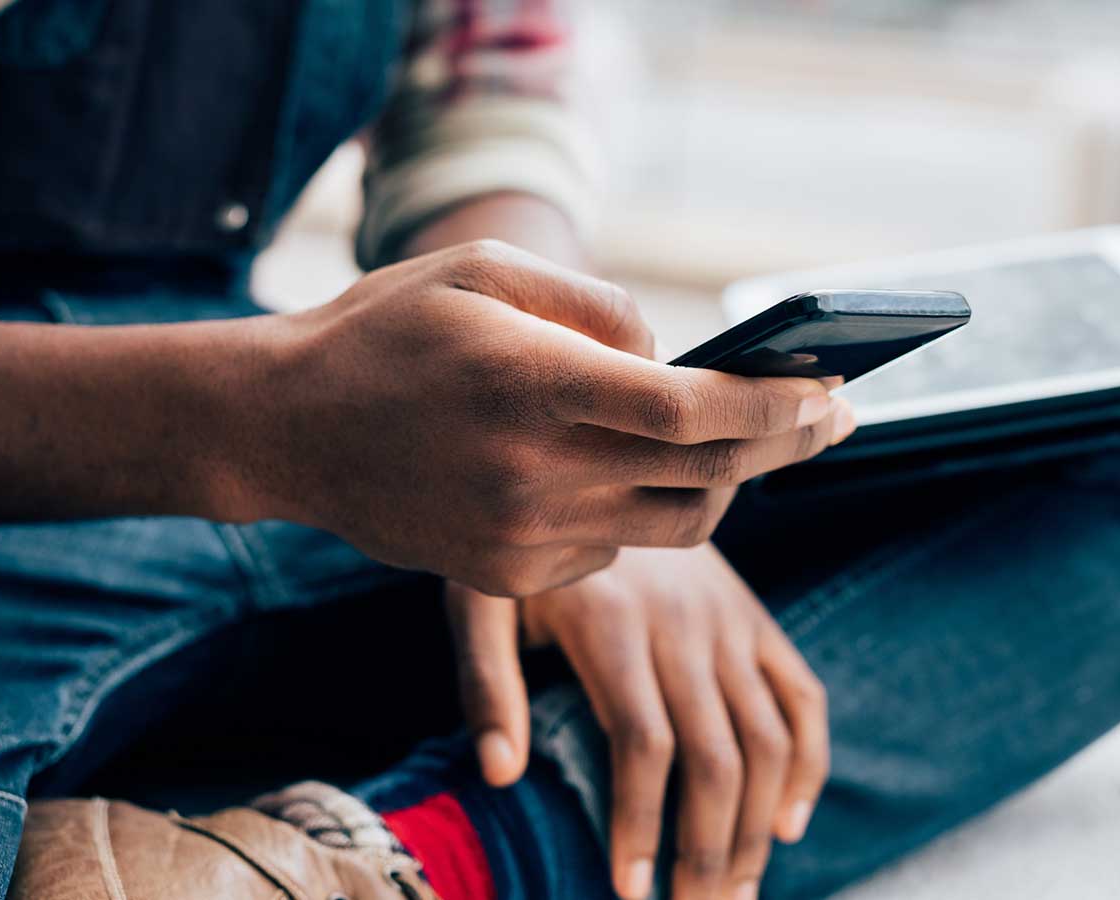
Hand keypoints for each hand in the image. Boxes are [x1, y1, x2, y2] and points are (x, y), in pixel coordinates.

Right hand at [218, 240, 855, 596]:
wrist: (283, 428)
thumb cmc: (387, 330)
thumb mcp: (485, 272)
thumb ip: (596, 306)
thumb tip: (676, 360)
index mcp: (536, 384)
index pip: (693, 410)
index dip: (777, 405)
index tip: (832, 391)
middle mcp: (537, 471)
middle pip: (707, 473)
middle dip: (786, 443)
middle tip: (836, 415)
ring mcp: (524, 535)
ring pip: (678, 525)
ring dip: (724, 482)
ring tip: (741, 440)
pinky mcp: (509, 576)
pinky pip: (616, 550)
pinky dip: (640, 509)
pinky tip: (623, 469)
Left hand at [447, 545, 830, 899]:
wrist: (604, 455)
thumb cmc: (524, 541)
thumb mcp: (481, 594)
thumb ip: (484, 682)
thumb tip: (499, 777)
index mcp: (617, 622)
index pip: (645, 744)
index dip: (640, 823)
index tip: (627, 890)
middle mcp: (688, 624)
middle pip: (718, 756)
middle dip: (707, 850)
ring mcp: (733, 621)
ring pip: (770, 740)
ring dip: (757, 828)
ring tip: (733, 893)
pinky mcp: (758, 620)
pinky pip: (805, 700)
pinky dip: (808, 767)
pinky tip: (786, 826)